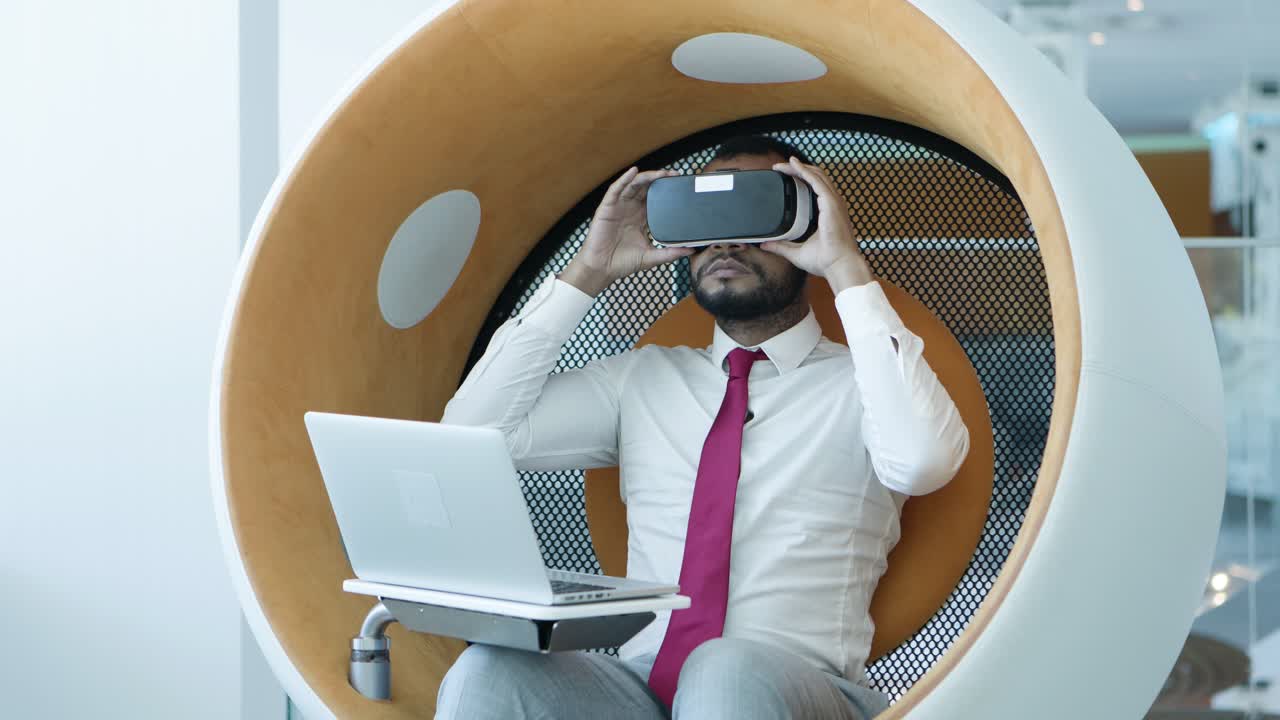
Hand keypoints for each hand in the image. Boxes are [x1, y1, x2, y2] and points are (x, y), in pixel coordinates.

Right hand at [560, 167, 694, 295]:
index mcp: (641, 218)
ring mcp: (619, 207)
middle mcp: (631, 209)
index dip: (667, 190)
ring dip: (646, 177)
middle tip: (674, 174)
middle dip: (659, 179)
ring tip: (660, 173)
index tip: (680, 185)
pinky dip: (624, 179)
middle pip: (647, 188)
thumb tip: (690, 250)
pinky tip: (633, 171)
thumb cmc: (622, 263)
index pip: (656, 199)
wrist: (602, 269)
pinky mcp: (607, 207)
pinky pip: (616, 189)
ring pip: (634, 185)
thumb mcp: (651, 257)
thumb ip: (670, 253)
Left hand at [760, 157, 873, 292]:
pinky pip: (816, 181)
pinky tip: (794, 165)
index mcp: (827, 214)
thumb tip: (765, 245)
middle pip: (816, 178)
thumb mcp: (796, 252)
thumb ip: (781, 247)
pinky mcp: (831, 203)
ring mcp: (833, 203)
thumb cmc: (825, 261)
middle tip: (780, 167)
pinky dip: (804, 171)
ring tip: (783, 164)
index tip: (786, 176)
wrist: (839, 265)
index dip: (803, 179)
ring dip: (800, 167)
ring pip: (816, 175)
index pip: (816, 189)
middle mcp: (832, 205)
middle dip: (799, 170)